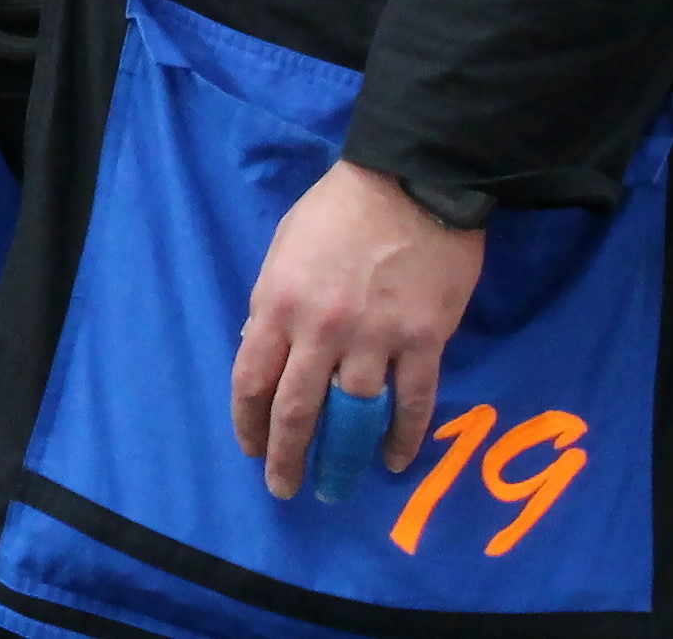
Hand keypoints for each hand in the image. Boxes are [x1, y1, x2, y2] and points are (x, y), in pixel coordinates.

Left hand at [236, 160, 484, 499]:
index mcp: (278, 302)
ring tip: (337, 487)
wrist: (412, 184)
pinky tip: (392, 461)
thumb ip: (274, 303)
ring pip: (354, 415)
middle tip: (283, 488)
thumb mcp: (284, 250)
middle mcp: (321, 329)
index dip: (248, 420)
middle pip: (297, 409)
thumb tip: (267, 352)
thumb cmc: (338, 211)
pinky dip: (403, 438)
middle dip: (286, 455)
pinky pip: (412, 402)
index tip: (249, 448)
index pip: (252, 378)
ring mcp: (375, 338)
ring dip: (344, 457)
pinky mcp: (425, 341)